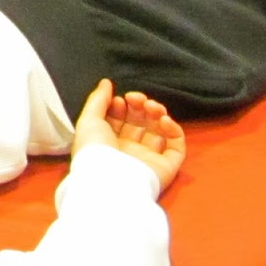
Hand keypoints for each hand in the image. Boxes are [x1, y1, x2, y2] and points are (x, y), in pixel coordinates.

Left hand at [72, 78, 186, 191]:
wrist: (109, 182)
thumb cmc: (95, 152)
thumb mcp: (88, 120)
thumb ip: (98, 99)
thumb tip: (106, 83)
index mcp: (107, 144)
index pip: (119, 120)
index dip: (121, 106)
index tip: (120, 100)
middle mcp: (128, 151)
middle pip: (140, 123)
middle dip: (141, 106)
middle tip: (138, 100)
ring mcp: (147, 159)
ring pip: (159, 131)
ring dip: (158, 113)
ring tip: (152, 107)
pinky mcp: (166, 167)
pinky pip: (176, 147)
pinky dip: (174, 130)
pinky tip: (165, 120)